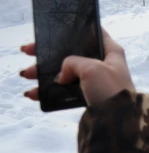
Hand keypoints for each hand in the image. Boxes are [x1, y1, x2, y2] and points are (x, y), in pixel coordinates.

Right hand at [20, 29, 134, 105]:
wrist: (118, 122)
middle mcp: (103, 63)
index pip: (94, 32)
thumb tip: (62, 75)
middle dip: (49, 53)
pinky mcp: (88, 96)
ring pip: (65, 72)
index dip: (74, 30)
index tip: (52, 31)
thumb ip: (73, 63)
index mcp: (111, 51)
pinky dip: (48, 91)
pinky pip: (64, 90)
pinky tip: (33, 93)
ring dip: (44, 72)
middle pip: (72, 53)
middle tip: (27, 51)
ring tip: (26, 75)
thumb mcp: (92, 68)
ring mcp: (95, 80)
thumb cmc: (111, 90)